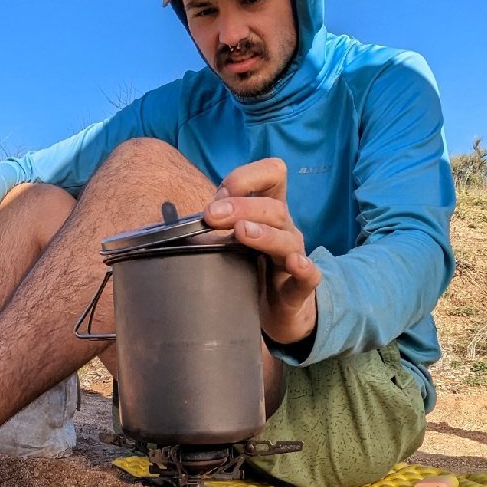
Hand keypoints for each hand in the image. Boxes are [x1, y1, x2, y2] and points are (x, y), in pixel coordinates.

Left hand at [201, 157, 321, 345]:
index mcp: (267, 211)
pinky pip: (310, 276)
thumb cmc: (248, 268)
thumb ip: (213, 226)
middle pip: (273, 207)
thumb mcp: (229, 240)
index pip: (272, 174)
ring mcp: (294, 256)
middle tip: (211, 216)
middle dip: (242, 207)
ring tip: (242, 232)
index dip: (246, 178)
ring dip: (264, 233)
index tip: (217, 197)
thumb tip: (176, 220)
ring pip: (287, 238)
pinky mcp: (299, 288)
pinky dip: (305, 268)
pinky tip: (295, 263)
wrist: (271, 312)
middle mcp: (284, 229)